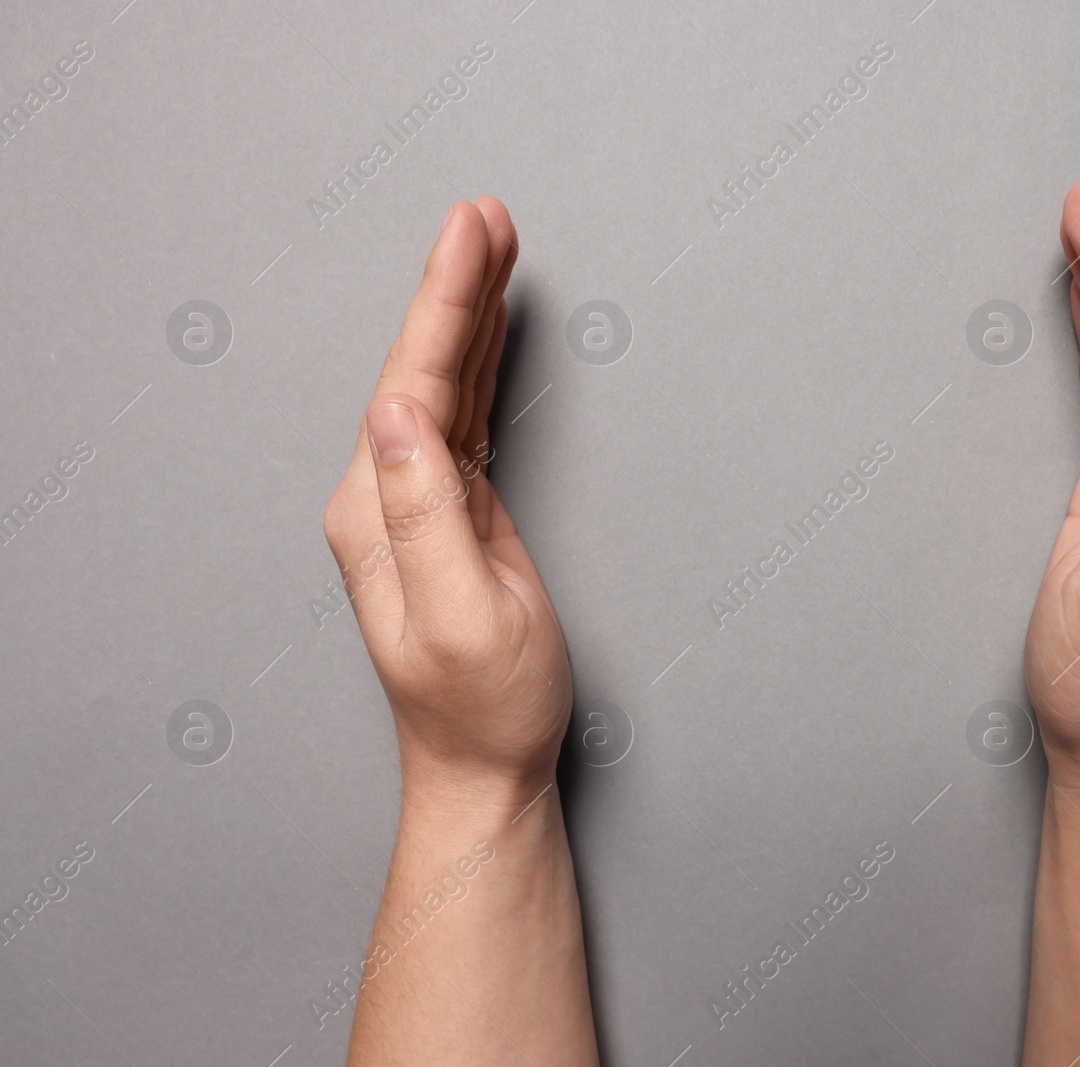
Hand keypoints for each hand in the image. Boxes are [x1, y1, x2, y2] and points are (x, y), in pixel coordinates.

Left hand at [323, 198, 570, 801]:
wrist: (484, 765)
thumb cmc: (485, 706)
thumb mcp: (466, 615)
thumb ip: (427, 513)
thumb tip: (397, 416)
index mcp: (377, 514)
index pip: (410, 384)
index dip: (445, 304)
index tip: (472, 235)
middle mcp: (382, 499)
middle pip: (420, 368)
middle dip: (455, 286)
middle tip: (486, 214)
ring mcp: (412, 504)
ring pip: (440, 384)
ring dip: (466, 313)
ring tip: (492, 244)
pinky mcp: (448, 513)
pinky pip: (460, 417)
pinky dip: (477, 362)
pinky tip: (488, 329)